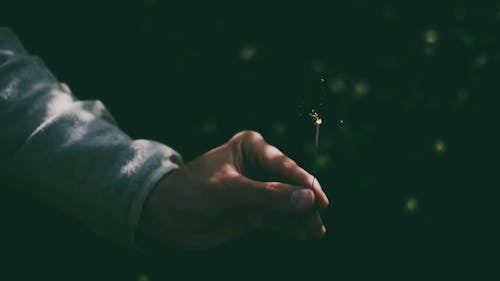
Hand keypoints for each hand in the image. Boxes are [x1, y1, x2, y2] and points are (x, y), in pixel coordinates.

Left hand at [137, 130, 328, 249]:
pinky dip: (290, 227)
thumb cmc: (191, 191)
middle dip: (304, 203)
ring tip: (316, 232)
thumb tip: (306, 199)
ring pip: (287, 203)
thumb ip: (268, 194)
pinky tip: (303, 234)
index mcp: (251, 148)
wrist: (163, 216)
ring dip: (301, 217)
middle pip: (291, 185)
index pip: (284, 165)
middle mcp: (258, 166)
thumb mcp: (229, 190)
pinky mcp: (254, 211)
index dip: (304, 183)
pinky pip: (277, 219)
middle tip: (319, 221)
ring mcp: (257, 190)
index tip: (319, 200)